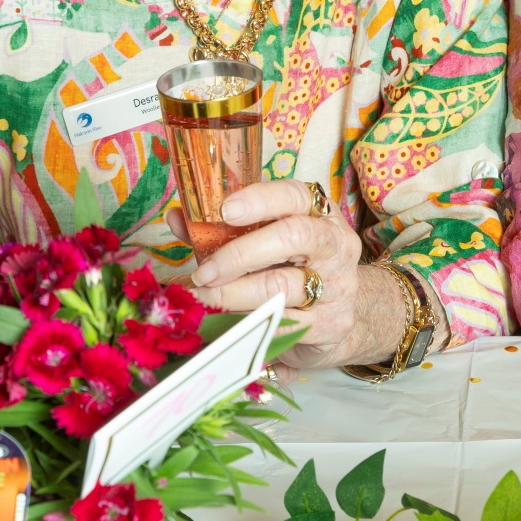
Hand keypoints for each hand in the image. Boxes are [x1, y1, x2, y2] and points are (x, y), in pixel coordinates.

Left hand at [167, 180, 376, 368]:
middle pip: (293, 237)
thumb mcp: (267, 243)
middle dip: (240, 253)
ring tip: (205, 298)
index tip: (224, 211)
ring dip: (235, 294)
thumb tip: (180, 218)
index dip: (259, 199)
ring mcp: (337, 286)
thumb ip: (224, 230)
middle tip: (204, 272)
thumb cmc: (295, 270)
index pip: (294, 195)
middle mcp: (336, 245)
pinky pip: (282, 324)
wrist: (341, 318)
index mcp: (320, 214)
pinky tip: (226, 322)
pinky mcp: (330, 325)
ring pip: (282, 286)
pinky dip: (248, 322)